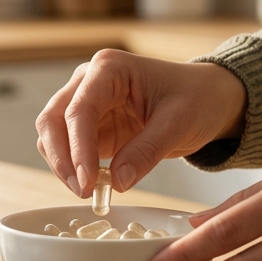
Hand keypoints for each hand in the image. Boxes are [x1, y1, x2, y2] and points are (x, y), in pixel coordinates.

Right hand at [35, 49, 246, 196]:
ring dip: (63, 165)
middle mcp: (89, 81)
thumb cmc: (197, 98)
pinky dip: (73, 168)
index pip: (79, 109)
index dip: (78, 148)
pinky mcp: (92, 126)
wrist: (209, 98)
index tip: (87, 181)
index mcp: (109, 69)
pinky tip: (92, 185)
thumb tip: (116, 182)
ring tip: (88, 191)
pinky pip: (69, 149)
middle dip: (62, 158)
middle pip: (53, 119)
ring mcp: (87, 103)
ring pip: (53, 135)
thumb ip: (146, 151)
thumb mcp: (178, 123)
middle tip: (81, 190)